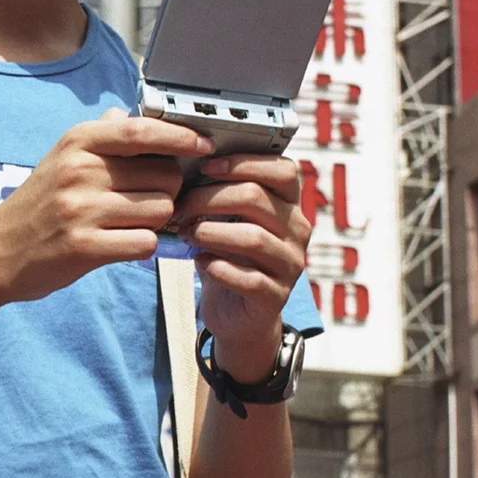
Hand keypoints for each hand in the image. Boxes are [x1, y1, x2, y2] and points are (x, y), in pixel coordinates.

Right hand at [0, 113, 209, 303]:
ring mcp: (81, 209)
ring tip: (134, 224)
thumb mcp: (60, 159)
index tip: (203, 145)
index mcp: (78, 142)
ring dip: (157, 221)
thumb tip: (128, 115)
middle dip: (169, 191)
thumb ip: (99, 137)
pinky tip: (124, 244)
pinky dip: (143, 246)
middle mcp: (80, 170)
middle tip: (150, 202)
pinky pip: (145, 242)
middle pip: (164, 175)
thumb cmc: (37, 205)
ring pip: (160, 210)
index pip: (143, 130)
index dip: (182, 136)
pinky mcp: (84, 247)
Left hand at [173, 152, 313, 379]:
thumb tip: (184, 163)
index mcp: (289, 205)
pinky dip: (218, 268)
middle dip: (209, 198)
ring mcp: (290, 265)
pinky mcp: (276, 296)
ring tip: (185, 234)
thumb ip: (219, 196)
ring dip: (209, 232)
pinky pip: (248, 278)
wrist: (237, 315)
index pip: (283, 170)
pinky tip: (200, 262)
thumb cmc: (228, 258)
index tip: (205, 167)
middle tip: (180, 208)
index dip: (243, 162)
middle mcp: (297, 232)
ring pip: (252, 238)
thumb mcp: (227, 222)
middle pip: (256, 198)